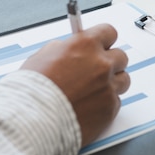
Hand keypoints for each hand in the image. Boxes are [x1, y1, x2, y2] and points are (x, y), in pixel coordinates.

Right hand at [20, 24, 129, 146]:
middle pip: (120, 56)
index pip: (109, 32)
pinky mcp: (110, 108)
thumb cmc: (31, 91)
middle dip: (109, 62)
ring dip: (112, 83)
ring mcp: (108, 86)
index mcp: (86, 45)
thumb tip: (70, 48)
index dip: (103, 40)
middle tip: (96, 71)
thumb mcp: (42, 57)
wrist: (31, 121)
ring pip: (123, 79)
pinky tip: (89, 107)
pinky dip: (105, 103)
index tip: (100, 45)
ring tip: (93, 91)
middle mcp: (101, 63)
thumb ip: (63, 49)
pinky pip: (115, 101)